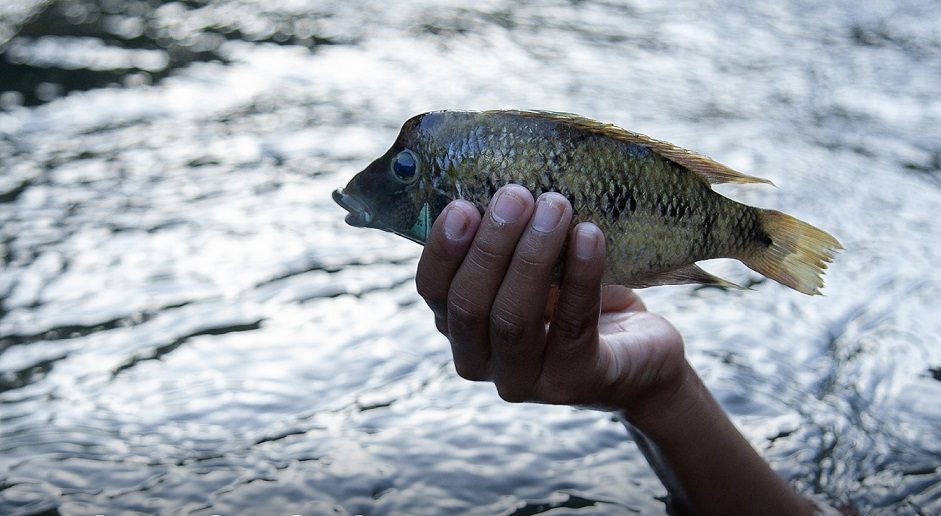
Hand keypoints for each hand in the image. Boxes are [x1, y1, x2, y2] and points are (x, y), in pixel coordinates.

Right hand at [416, 184, 686, 411]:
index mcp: (461, 327)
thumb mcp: (535, 268)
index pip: (432, 292)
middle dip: (491, 246)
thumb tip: (501, 184)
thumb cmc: (578, 298)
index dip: (442, 250)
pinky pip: (572, 326)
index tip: (463, 206)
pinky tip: (589, 236)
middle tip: (518, 196)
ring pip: (513, 319)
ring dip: (532, 256)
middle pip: (469, 306)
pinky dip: (580, 276)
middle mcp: (481, 362)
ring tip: (556, 207)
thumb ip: (510, 241)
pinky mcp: (575, 383)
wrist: (642, 353)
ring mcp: (526, 381)